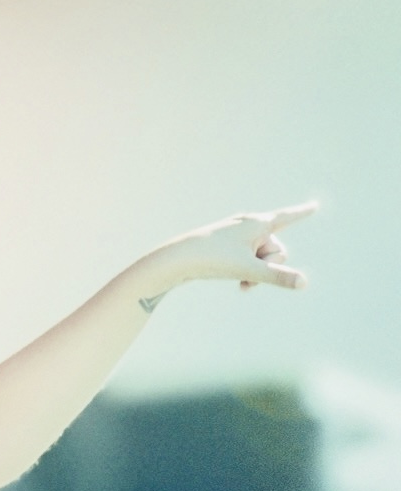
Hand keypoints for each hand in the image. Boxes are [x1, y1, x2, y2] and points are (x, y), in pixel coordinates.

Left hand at [153, 201, 315, 293]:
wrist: (175, 260)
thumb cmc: (213, 259)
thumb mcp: (249, 269)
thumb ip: (277, 276)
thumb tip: (303, 284)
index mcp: (257, 222)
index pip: (287, 217)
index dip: (303, 213)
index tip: (315, 205)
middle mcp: (247, 224)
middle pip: (276, 249)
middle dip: (268, 265)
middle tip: (248, 274)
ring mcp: (235, 235)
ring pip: (260, 258)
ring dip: (256, 273)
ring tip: (241, 282)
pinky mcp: (224, 246)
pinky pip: (246, 260)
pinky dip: (245, 272)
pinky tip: (240, 284)